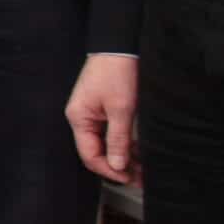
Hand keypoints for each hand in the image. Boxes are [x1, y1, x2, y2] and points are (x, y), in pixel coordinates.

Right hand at [66, 53, 141, 185]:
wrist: (120, 44)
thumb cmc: (117, 71)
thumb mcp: (121, 109)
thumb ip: (118, 139)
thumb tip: (117, 165)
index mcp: (79, 118)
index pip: (90, 154)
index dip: (109, 170)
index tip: (129, 178)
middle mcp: (82, 117)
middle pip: (97, 151)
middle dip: (118, 166)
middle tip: (140, 178)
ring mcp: (92, 112)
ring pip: (106, 143)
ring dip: (123, 156)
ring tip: (143, 168)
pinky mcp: (103, 107)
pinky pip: (111, 132)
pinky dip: (124, 143)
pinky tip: (138, 152)